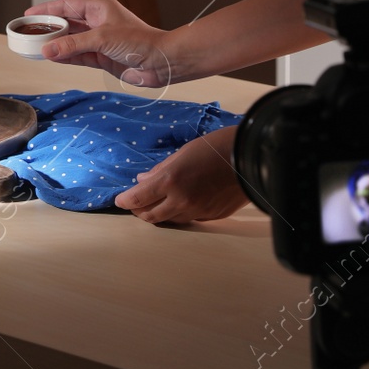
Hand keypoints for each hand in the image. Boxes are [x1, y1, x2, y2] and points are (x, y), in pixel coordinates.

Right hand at [25, 0, 178, 86]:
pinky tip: (52, 57)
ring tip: (36, 47)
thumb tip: (47, 50)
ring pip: (71, 40)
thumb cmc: (140, 42)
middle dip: (49, 28)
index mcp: (100, 8)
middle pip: (67, 23)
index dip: (48, 9)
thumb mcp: (101, 39)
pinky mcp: (103, 57)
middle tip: (30, 32)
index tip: (30, 14)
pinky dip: (65, 56)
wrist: (162, 62)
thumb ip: (72, 45)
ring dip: (56, 44)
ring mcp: (100, 41)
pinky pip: (78, 55)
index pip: (67, 5)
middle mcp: (99, 22)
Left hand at [114, 127, 248, 223]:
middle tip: (135, 205)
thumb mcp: (182, 153)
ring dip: (159, 214)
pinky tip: (178, 205)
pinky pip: (189, 219)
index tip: (120, 200)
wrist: (249, 157)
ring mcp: (197, 211)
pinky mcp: (211, 216)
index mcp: (171, 181)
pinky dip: (179, 213)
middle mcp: (182, 201)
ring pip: (170, 220)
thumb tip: (143, 179)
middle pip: (150, 216)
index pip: (138, 198)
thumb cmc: (215, 148)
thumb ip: (161, 169)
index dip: (125, 201)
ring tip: (155, 205)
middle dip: (139, 211)